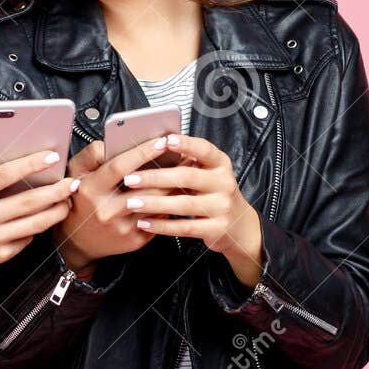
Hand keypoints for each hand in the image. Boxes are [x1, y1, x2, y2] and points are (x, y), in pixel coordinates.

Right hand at [0, 151, 77, 271]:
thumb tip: (6, 146)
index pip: (4, 175)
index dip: (30, 164)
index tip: (52, 156)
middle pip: (27, 202)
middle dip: (55, 191)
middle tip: (72, 182)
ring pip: (33, 224)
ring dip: (56, 211)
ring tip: (68, 199)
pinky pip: (26, 239)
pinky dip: (39, 227)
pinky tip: (46, 216)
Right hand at [52, 135, 176, 276]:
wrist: (79, 241)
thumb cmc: (80, 201)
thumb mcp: (76, 173)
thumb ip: (93, 154)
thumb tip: (115, 141)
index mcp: (90, 190)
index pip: (119, 167)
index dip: (142, 153)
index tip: (161, 141)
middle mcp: (106, 211)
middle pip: (145, 187)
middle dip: (168, 170)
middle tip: (185, 153)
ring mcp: (122, 228)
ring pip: (156, 203)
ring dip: (173, 186)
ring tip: (186, 170)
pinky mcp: (135, 240)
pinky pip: (159, 219)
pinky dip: (170, 204)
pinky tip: (177, 192)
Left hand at [118, 134, 264, 286]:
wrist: (238, 226)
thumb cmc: (213, 194)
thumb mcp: (208, 175)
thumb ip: (188, 164)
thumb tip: (151, 150)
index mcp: (220, 164)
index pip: (204, 149)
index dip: (185, 144)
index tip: (165, 140)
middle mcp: (224, 183)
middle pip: (187, 177)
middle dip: (155, 178)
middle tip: (130, 179)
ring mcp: (222, 207)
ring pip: (183, 204)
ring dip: (154, 203)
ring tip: (131, 202)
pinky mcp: (217, 229)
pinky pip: (184, 227)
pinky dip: (161, 226)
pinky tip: (144, 222)